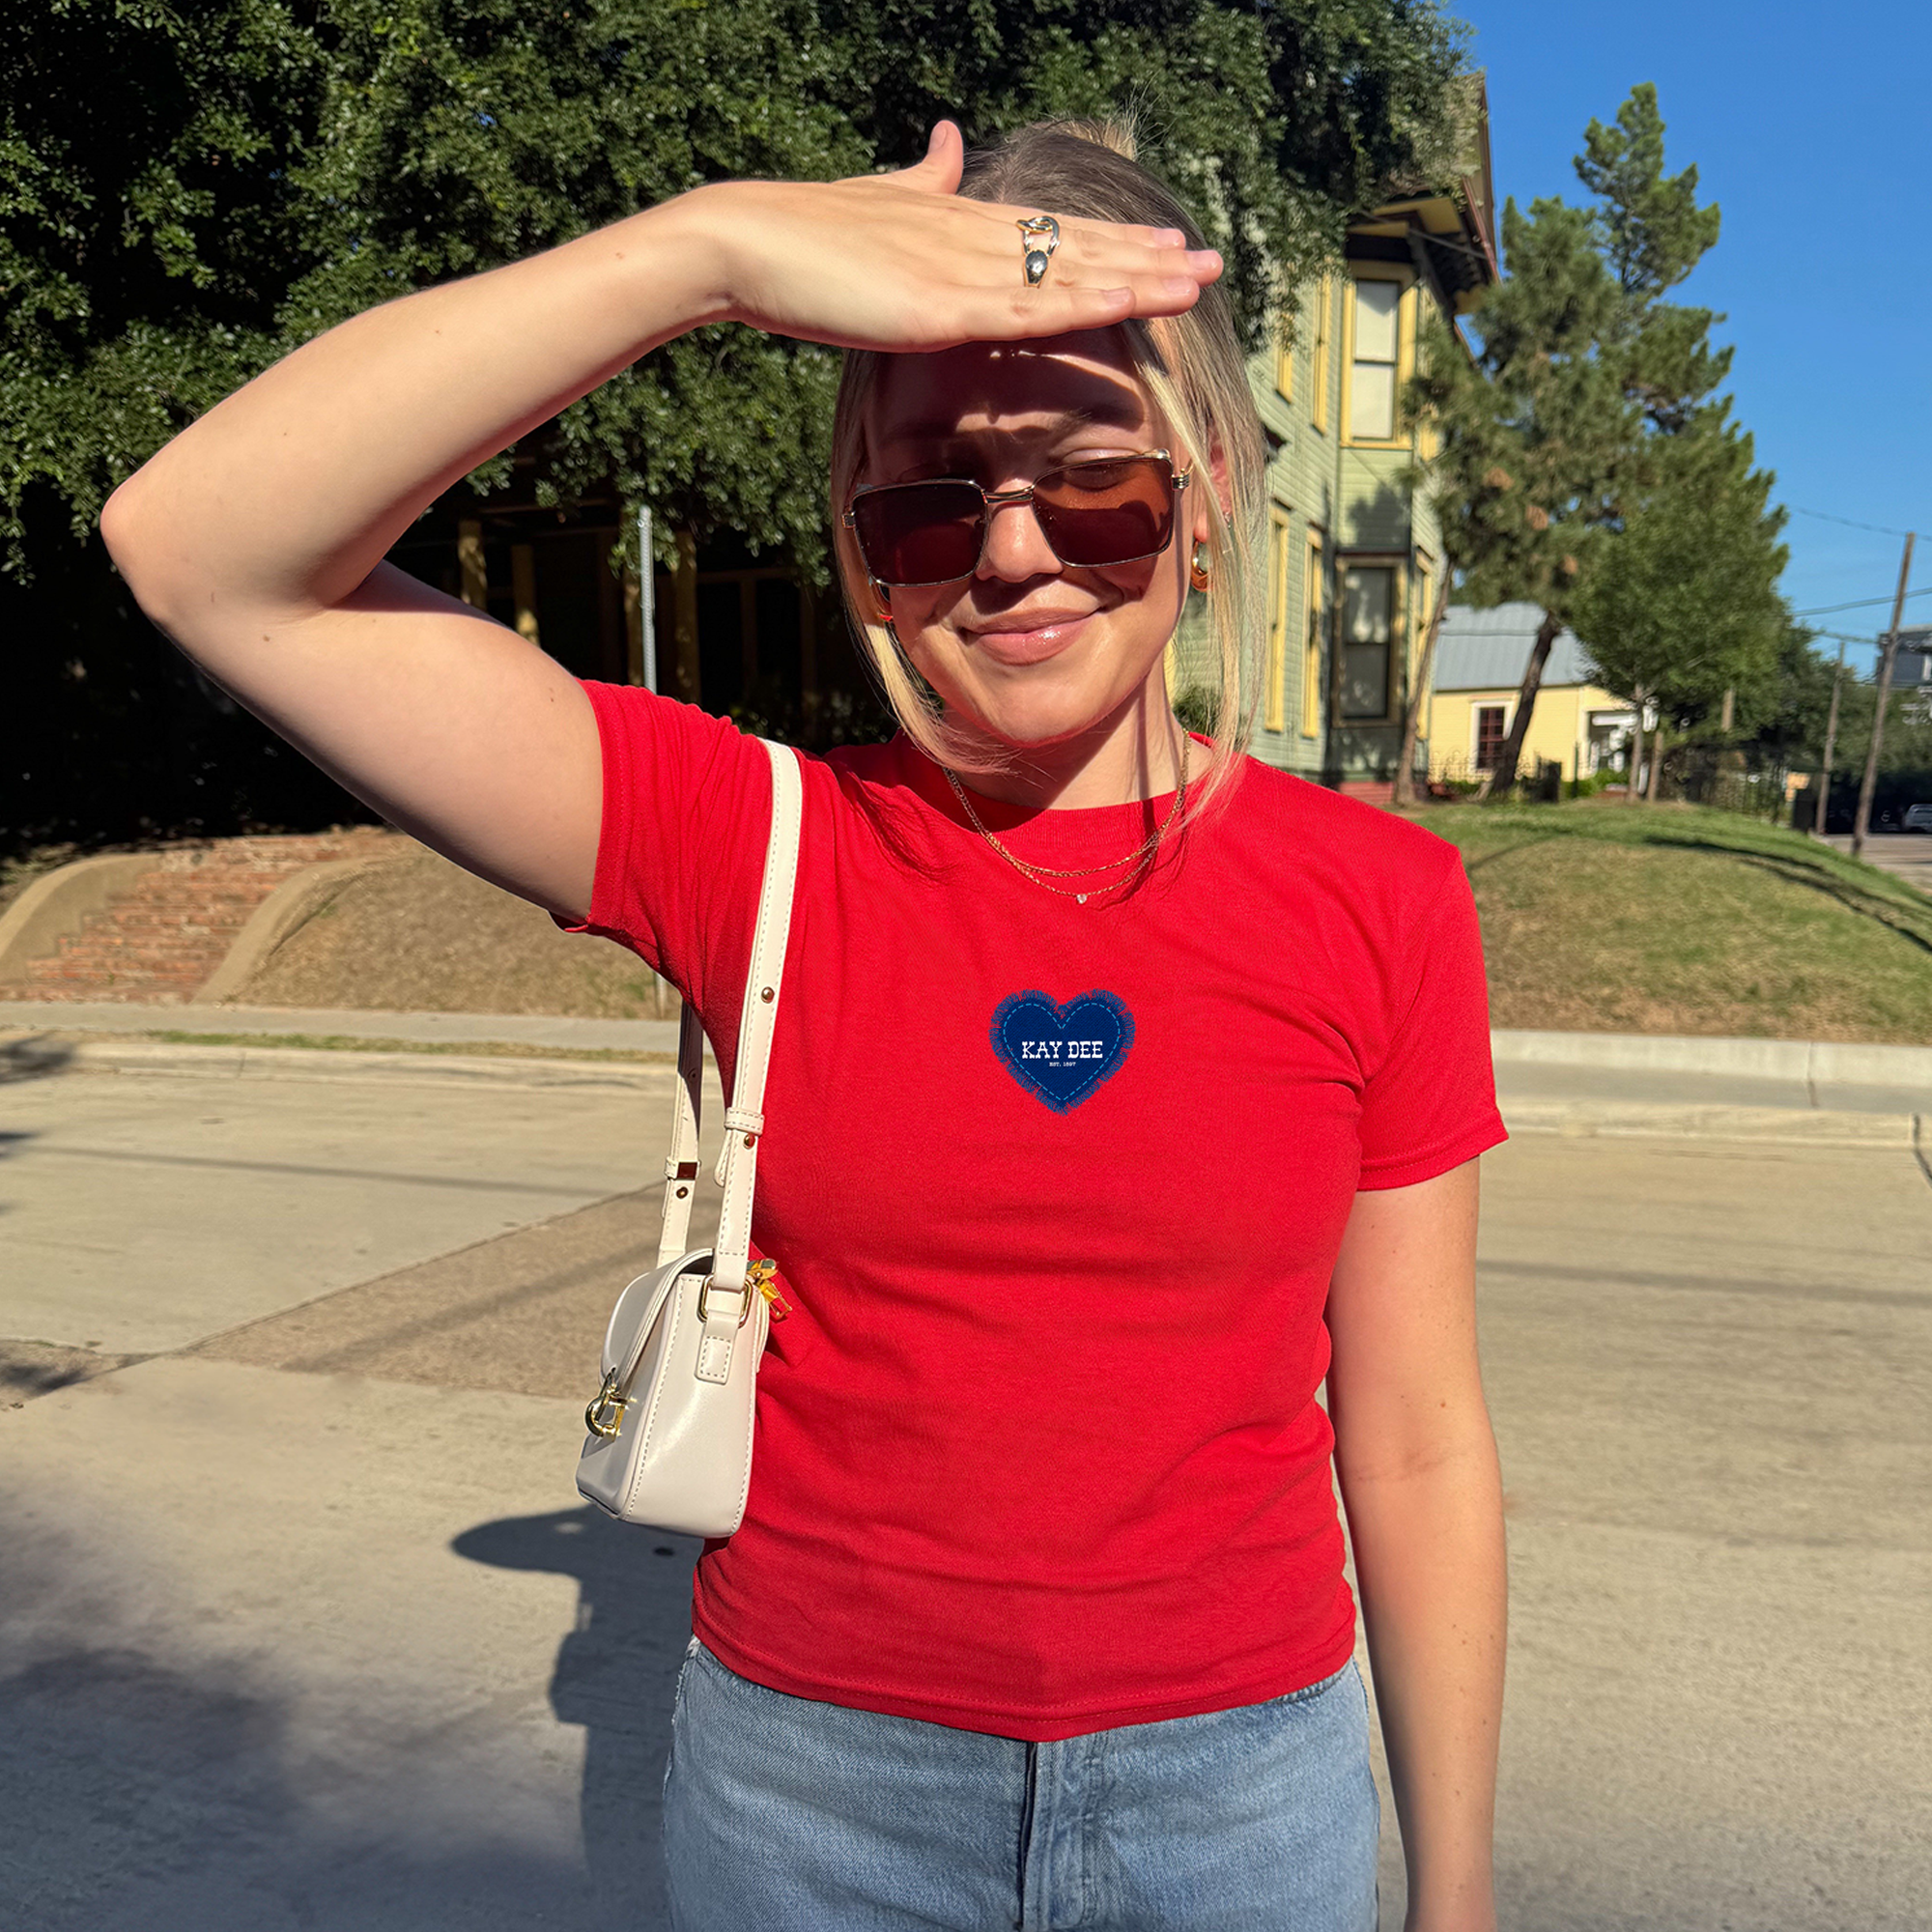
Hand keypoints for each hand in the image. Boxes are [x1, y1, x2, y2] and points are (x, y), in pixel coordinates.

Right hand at [688, 120, 1222, 350]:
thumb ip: (923, 177)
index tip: (1167, 245)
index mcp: (959, 221)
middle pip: (1077, 248)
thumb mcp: (877, 198)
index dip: (1115, 240)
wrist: (745, 242)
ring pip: (1066, 274)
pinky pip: (1024, 308)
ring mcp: (959, 271)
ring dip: (1135, 280)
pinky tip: (1125, 301)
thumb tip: (952, 137)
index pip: (1055, 231)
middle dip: (1147, 259)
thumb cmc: (803, 235)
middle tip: (1213, 264)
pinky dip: (1079, 305)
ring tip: (1195, 282)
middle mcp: (972, 239)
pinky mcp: (939, 307)